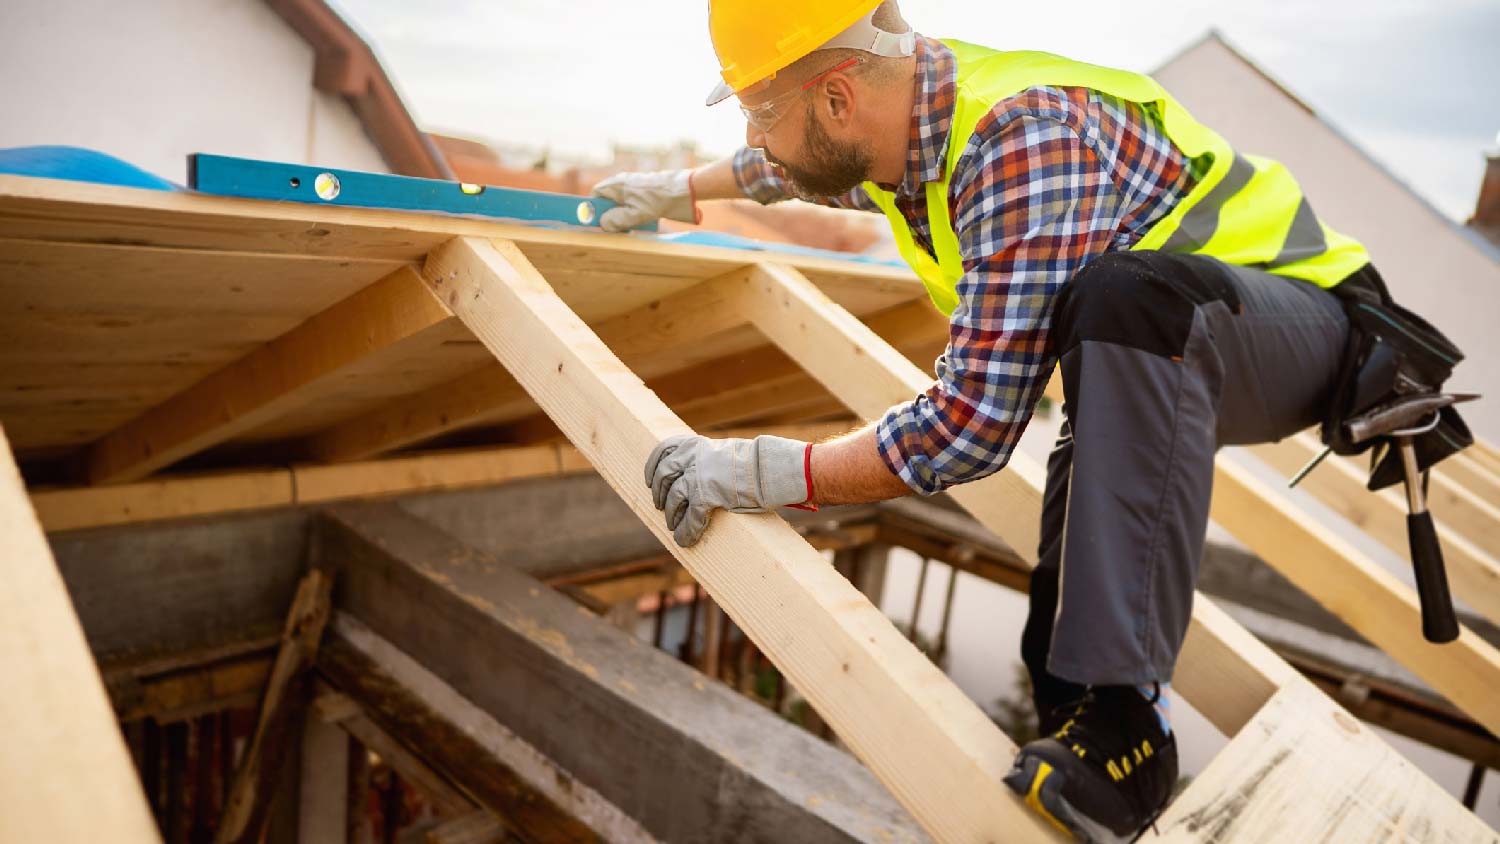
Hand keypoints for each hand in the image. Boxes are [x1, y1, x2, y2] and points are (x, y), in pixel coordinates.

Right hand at [590, 169, 699, 232]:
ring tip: (632, 223)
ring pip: (621, 201)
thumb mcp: (635, 215)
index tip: (598, 221)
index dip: (595, 207)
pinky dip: (634, 210)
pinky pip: (632, 201)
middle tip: (618, 226)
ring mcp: (634, 184)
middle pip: (609, 199)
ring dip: (624, 214)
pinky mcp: (645, 188)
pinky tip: (642, 219)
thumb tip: (603, 224)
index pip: (596, 194)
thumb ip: (617, 220)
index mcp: (617, 184)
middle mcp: (623, 181)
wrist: (683, 190)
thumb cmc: (658, 200)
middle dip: (611, 213)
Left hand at [644, 434, 813, 546]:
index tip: (649, 480)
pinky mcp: (705, 494)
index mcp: (696, 444)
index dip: (652, 467)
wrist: (769, 467)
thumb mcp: (723, 453)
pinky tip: (685, 540)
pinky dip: (686, 531)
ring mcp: (697, 475)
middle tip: (661, 507)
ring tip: (674, 525)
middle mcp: (692, 456)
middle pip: (663, 476)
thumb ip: (706, 460)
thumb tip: (696, 475)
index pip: (663, 450)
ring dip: (672, 515)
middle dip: (659, 494)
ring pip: (673, 498)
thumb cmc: (753, 463)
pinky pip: (690, 518)